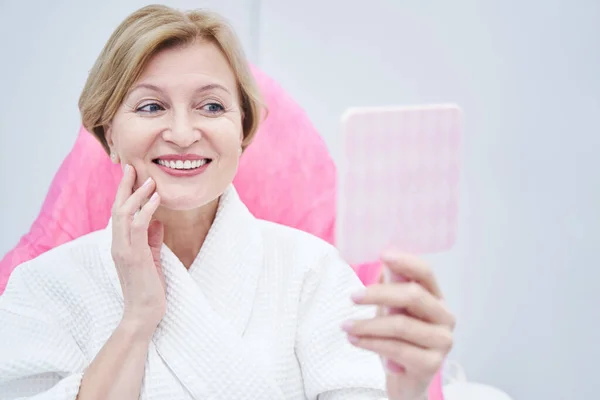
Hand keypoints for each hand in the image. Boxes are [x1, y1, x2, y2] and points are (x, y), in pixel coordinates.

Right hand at [111, 164, 165, 337]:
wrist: (143, 314)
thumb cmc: (149, 288)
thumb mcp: (152, 258)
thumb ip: (153, 239)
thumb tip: (158, 220)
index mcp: (121, 244)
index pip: (120, 213)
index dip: (125, 193)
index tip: (131, 175)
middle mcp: (118, 244)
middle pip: (118, 208)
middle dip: (125, 186)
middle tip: (131, 166)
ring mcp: (124, 250)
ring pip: (124, 214)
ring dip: (137, 195)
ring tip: (149, 180)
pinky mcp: (134, 256)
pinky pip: (138, 227)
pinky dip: (146, 211)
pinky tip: (156, 199)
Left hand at [343, 251, 454, 399]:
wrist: (405, 380)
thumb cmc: (398, 339)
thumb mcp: (393, 309)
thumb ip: (391, 286)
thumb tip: (383, 260)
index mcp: (436, 298)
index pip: (425, 273)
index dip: (406, 262)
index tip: (383, 254)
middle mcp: (445, 317)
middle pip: (413, 295)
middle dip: (379, 293)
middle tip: (352, 296)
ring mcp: (442, 341)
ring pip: (401, 325)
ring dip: (367, 325)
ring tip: (346, 326)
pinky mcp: (432, 364)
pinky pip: (397, 349)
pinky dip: (371, 343)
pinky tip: (354, 340)